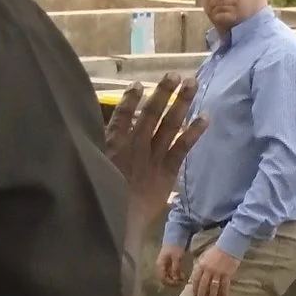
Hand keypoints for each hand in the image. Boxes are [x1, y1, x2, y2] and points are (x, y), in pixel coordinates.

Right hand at [105, 74, 204, 212]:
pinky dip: (195, 131)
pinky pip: (183, 147)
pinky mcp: (167, 171)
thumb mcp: (90, 172)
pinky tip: (205, 117)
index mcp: (113, 144)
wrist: (118, 221)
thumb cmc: (101, 200)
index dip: (130, 99)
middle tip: (174, 74)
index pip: (122, 115)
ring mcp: (153, 157)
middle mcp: (135, 145)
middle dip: (163, 92)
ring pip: (169, 124)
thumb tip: (95, 142)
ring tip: (191, 83)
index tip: (138, 85)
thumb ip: (97, 155)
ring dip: (181, 102)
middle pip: (151, 113)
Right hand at [155, 243, 187, 287]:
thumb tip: (175, 279)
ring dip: (175, 277)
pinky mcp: (170, 261)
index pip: (162, 277)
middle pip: (165, 277)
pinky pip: (172, 270)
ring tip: (184, 278)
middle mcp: (161, 264)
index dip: (170, 282)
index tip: (179, 283)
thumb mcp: (176, 258)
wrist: (177, 234)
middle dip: (173, 280)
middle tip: (182, 281)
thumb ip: (175, 269)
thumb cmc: (175, 246)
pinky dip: (177, 273)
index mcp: (160, 264)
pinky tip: (183, 273)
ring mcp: (165, 263)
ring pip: (169, 274)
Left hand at [190, 243, 240, 295]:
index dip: (195, 289)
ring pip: (213, 287)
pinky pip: (225, 286)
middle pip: (204, 285)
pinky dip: (224, 293)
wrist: (229, 245)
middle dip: (201, 295)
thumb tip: (195, 277)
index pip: (196, 279)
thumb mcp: (204, 256)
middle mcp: (209, 270)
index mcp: (201, 265)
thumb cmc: (215, 251)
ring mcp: (218, 272)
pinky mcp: (227, 274)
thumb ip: (199, 266)